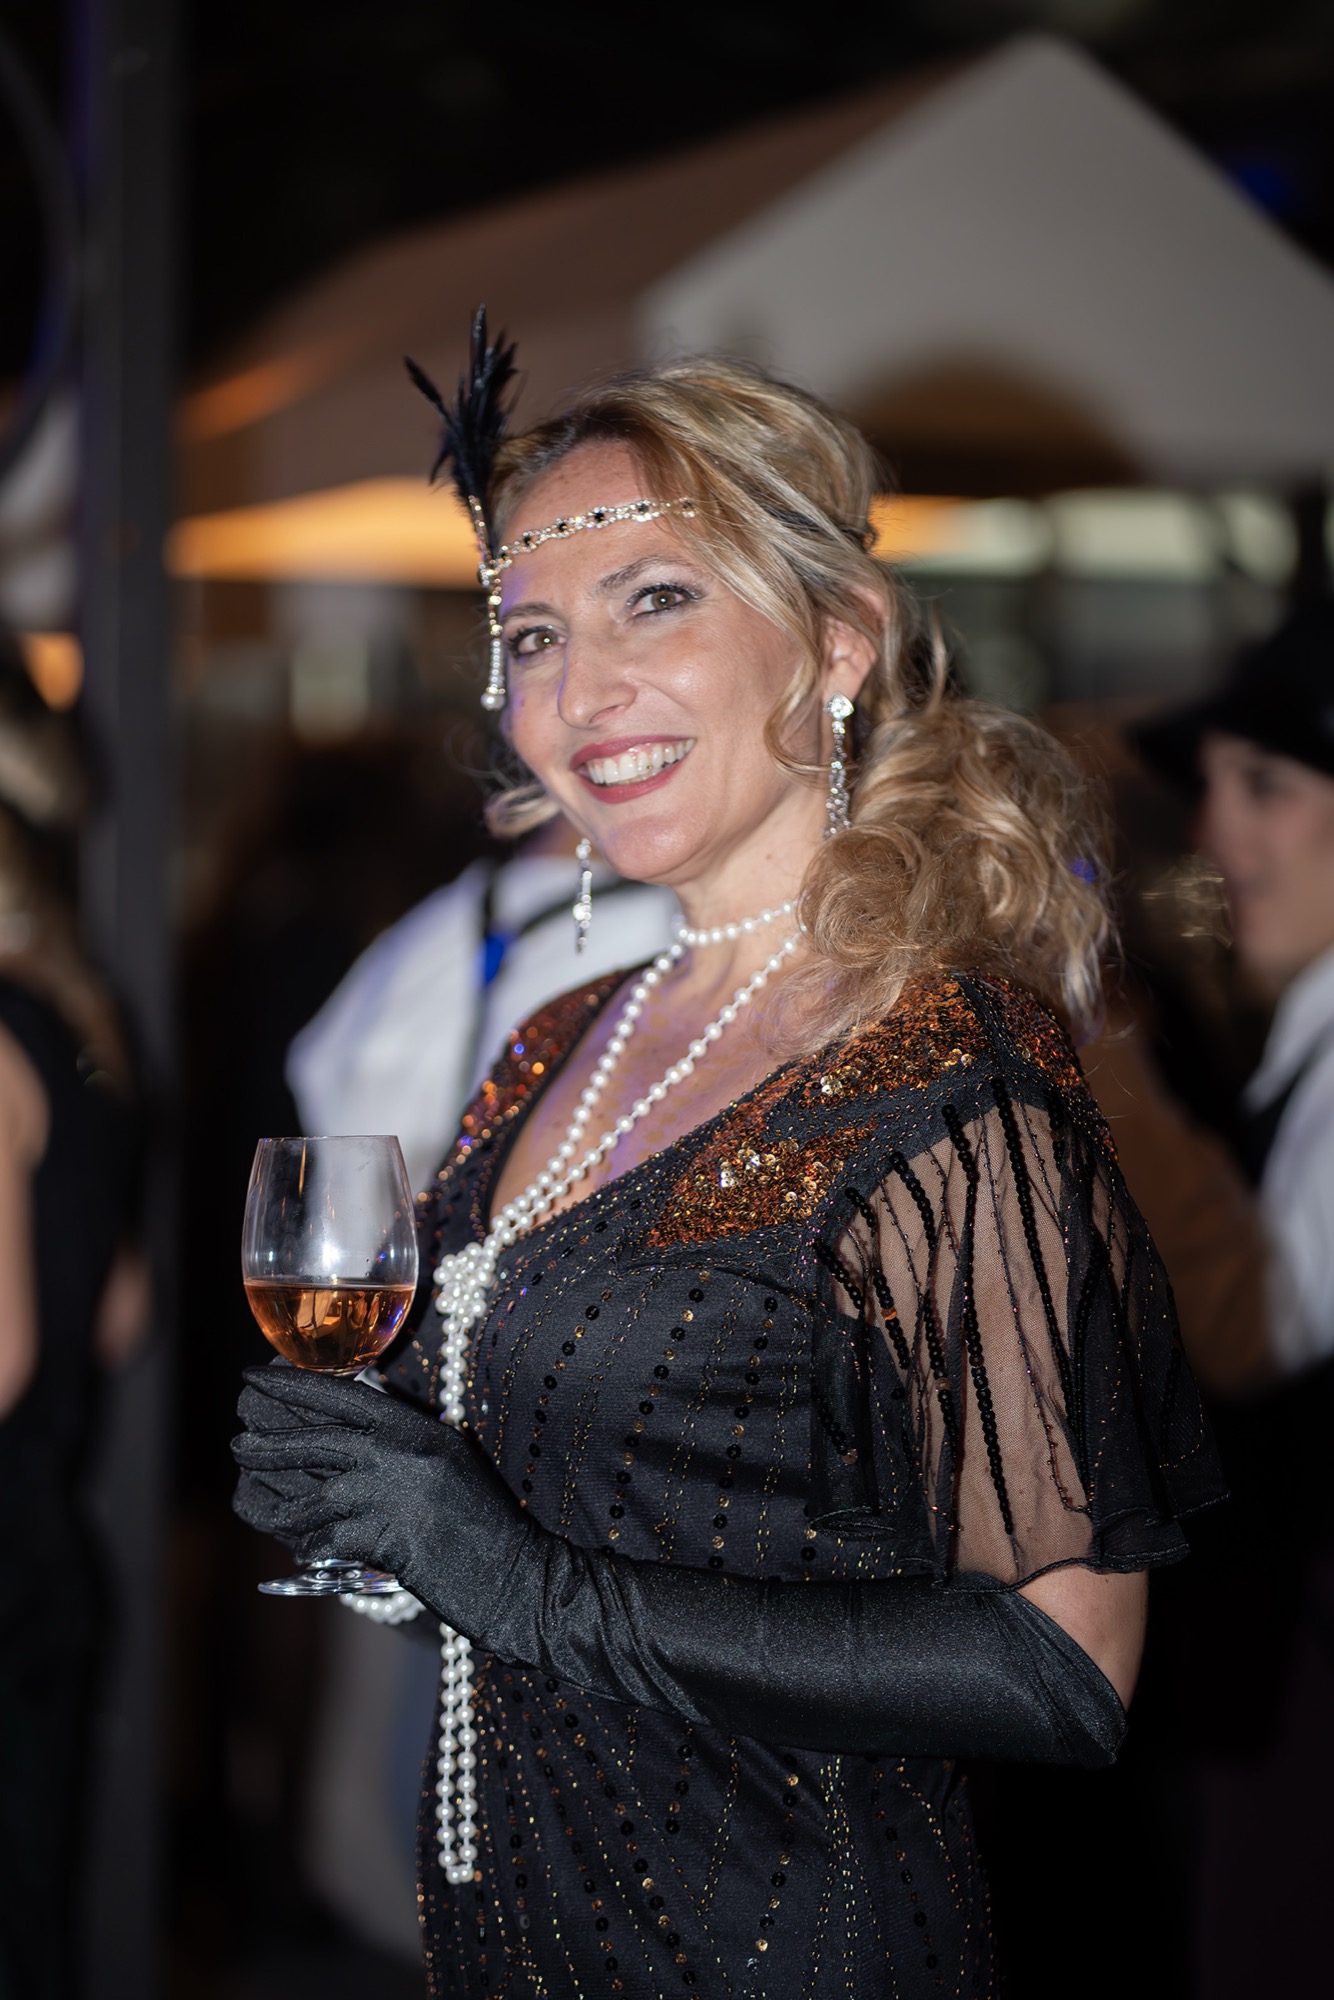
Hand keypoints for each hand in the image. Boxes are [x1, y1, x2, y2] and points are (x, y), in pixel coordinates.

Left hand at [231, 1367, 533, 1635]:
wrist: (515, 1573)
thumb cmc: (484, 1518)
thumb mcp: (446, 1458)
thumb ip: (400, 1439)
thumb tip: (346, 1431)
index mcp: (414, 1427)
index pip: (341, 1395)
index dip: (292, 1385)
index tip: (256, 1378)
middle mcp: (399, 1454)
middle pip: (315, 1438)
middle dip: (268, 1438)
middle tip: (238, 1436)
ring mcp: (389, 1497)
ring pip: (308, 1493)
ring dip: (274, 1496)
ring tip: (249, 1492)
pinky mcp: (383, 1541)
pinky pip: (324, 1541)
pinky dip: (309, 1545)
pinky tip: (304, 1546)